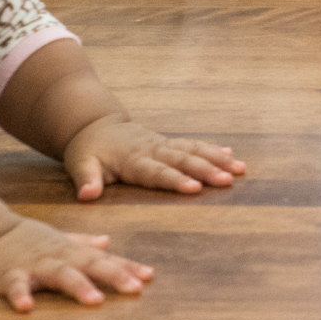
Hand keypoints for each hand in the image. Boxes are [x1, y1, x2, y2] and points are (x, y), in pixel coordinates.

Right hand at [0, 216, 151, 313]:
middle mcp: (58, 256)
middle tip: (135, 288)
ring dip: (77, 286)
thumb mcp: (58, 239)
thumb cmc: (24, 240)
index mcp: (70, 251)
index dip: (126, 267)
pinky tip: (26, 308)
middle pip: (90, 264)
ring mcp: (33, 265)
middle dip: (113, 275)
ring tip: (95, 300)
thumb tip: (109, 241)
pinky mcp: (8, 274)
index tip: (149, 277)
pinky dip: (20, 295)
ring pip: (59, 274)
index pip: (104, 259)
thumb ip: (83, 242)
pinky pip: (15, 286)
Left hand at [59, 115, 245, 201]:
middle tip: (227, 180)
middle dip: (207, 170)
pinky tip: (232, 156)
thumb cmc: (88, 150)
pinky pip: (194, 145)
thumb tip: (87, 195)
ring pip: (194, 150)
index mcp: (133, 159)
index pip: (157, 172)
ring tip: (240, 169)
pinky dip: (214, 149)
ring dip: (217, 159)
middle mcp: (152, 149)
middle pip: (183, 160)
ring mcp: (163, 144)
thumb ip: (87, 179)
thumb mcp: (80, 165)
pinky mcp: (169, 142)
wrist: (95, 124)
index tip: (195, 187)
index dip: (175, 180)